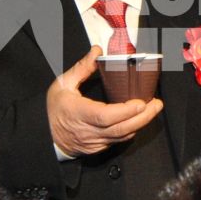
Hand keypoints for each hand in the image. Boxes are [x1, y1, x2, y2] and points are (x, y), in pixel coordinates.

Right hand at [47, 47, 163, 155]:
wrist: (43, 135)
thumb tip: (97, 51)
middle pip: (121, 129)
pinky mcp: (98, 148)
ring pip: (122, 137)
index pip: (106, 116)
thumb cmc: (53, 109)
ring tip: (152, 110)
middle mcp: (89, 131)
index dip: (126, 111)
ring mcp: (95, 142)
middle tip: (157, 105)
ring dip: (140, 124)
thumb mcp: (62, 84)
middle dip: (143, 118)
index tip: (141, 102)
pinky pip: (118, 141)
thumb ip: (82, 68)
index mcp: (79, 113)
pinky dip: (130, 131)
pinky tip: (138, 120)